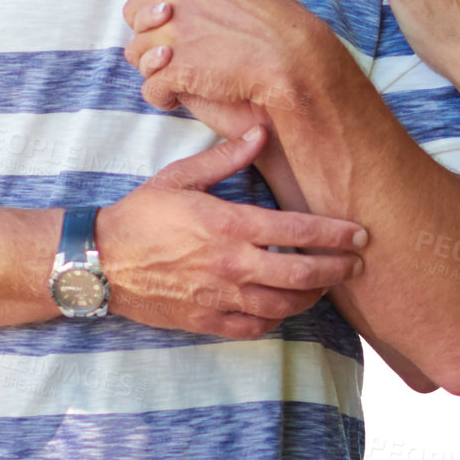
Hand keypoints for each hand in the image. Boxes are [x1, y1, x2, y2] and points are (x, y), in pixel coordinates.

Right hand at [96, 126, 366, 339]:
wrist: (99, 263)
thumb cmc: (139, 216)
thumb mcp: (179, 177)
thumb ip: (225, 158)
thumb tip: (260, 133)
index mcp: (228, 225)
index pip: (296, 229)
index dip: (334, 233)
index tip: (360, 233)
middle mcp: (230, 265)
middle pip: (301, 273)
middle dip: (337, 269)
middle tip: (358, 264)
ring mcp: (220, 297)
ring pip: (284, 305)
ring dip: (313, 296)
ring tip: (328, 285)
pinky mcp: (207, 320)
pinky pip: (255, 327)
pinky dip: (277, 319)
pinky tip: (285, 307)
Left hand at [123, 0, 318, 114]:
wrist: (292, 55)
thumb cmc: (276, 15)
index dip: (159, 1)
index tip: (175, 16)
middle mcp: (173, 1)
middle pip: (135, 16)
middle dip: (147, 31)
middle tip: (170, 46)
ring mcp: (170, 37)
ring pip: (137, 53)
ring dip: (151, 65)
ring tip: (173, 75)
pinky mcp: (175, 72)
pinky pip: (151, 87)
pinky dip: (160, 95)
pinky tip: (174, 97)